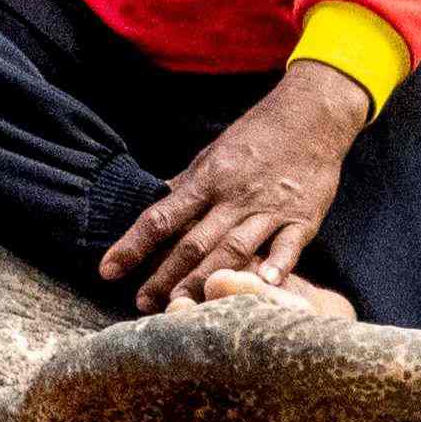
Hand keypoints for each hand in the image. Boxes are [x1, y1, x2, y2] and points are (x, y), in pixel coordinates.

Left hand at [111, 65, 369, 309]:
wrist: (313, 115)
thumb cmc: (259, 135)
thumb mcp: (215, 152)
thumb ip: (188, 183)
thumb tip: (157, 201)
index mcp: (208, 179)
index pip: (161, 217)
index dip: (133, 246)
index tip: (108, 270)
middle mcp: (234, 196)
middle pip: (193, 242)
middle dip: (165, 275)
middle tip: (142, 303)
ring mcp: (269, 208)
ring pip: (234, 249)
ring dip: (209, 278)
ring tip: (186, 306)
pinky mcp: (303, 218)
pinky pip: (288, 245)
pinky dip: (277, 265)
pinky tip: (263, 285)